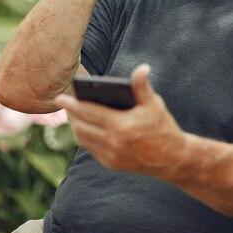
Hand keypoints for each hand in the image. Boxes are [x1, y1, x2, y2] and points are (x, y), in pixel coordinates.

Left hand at [55, 65, 187, 178]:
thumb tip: (142, 68)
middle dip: (70, 114)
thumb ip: (142, 86)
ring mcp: (111, 156)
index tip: (59, 98)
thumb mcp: (154, 104)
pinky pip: (91, 148)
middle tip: (64, 103)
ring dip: (76, 125)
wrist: (173, 159)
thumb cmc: (163, 127)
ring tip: (73, 113)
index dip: (72, 105)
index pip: (89, 113)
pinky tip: (84, 126)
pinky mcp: (111, 164)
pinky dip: (84, 136)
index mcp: (122, 126)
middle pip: (81, 126)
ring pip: (83, 139)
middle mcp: (114, 143)